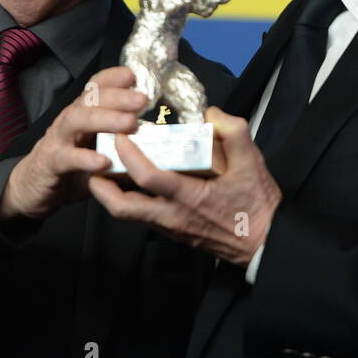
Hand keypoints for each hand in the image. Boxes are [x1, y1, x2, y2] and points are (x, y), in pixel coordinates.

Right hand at [0, 66, 146, 222]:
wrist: (34, 188)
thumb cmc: (74, 167)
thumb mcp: (101, 150)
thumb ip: (125, 144)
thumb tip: (163, 144)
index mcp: (84, 113)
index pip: (96, 87)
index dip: (113, 78)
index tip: (135, 75)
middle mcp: (70, 120)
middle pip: (91, 99)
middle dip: (118, 96)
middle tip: (143, 99)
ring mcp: (58, 139)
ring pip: (77, 120)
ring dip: (105, 119)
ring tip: (130, 123)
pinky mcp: (50, 163)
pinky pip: (67, 157)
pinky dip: (86, 158)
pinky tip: (104, 161)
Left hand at [88, 106, 281, 267]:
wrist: (263, 244)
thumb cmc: (258, 204)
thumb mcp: (253, 163)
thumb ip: (233, 132)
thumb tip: (211, 113)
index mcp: (190, 198)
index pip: (148, 178)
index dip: (129, 156)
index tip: (119, 136)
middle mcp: (173, 216)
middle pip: (123, 208)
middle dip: (102, 186)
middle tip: (94, 163)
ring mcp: (171, 227)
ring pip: (129, 215)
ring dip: (112, 194)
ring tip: (106, 171)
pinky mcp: (173, 232)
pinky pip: (142, 218)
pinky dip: (130, 201)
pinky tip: (132, 184)